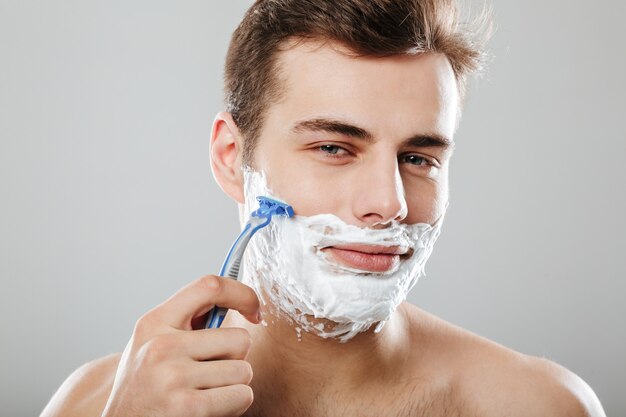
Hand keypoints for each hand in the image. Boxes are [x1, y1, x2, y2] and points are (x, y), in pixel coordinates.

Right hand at [101, 275, 260, 416]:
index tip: (253, 310)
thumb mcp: (154, 342)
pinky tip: (213, 407)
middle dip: (235, 358)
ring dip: (235, 384)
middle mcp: (161, 345)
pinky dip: (236, 403)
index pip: (209, 286)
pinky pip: (242, 395)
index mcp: (155, 322)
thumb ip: (188, 321)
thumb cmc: (145, 384)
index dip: (242, 294)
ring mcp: (173, 376)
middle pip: (239, 338)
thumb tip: (241, 300)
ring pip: (244, 370)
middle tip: (212, 370)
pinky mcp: (187, 407)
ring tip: (207, 390)